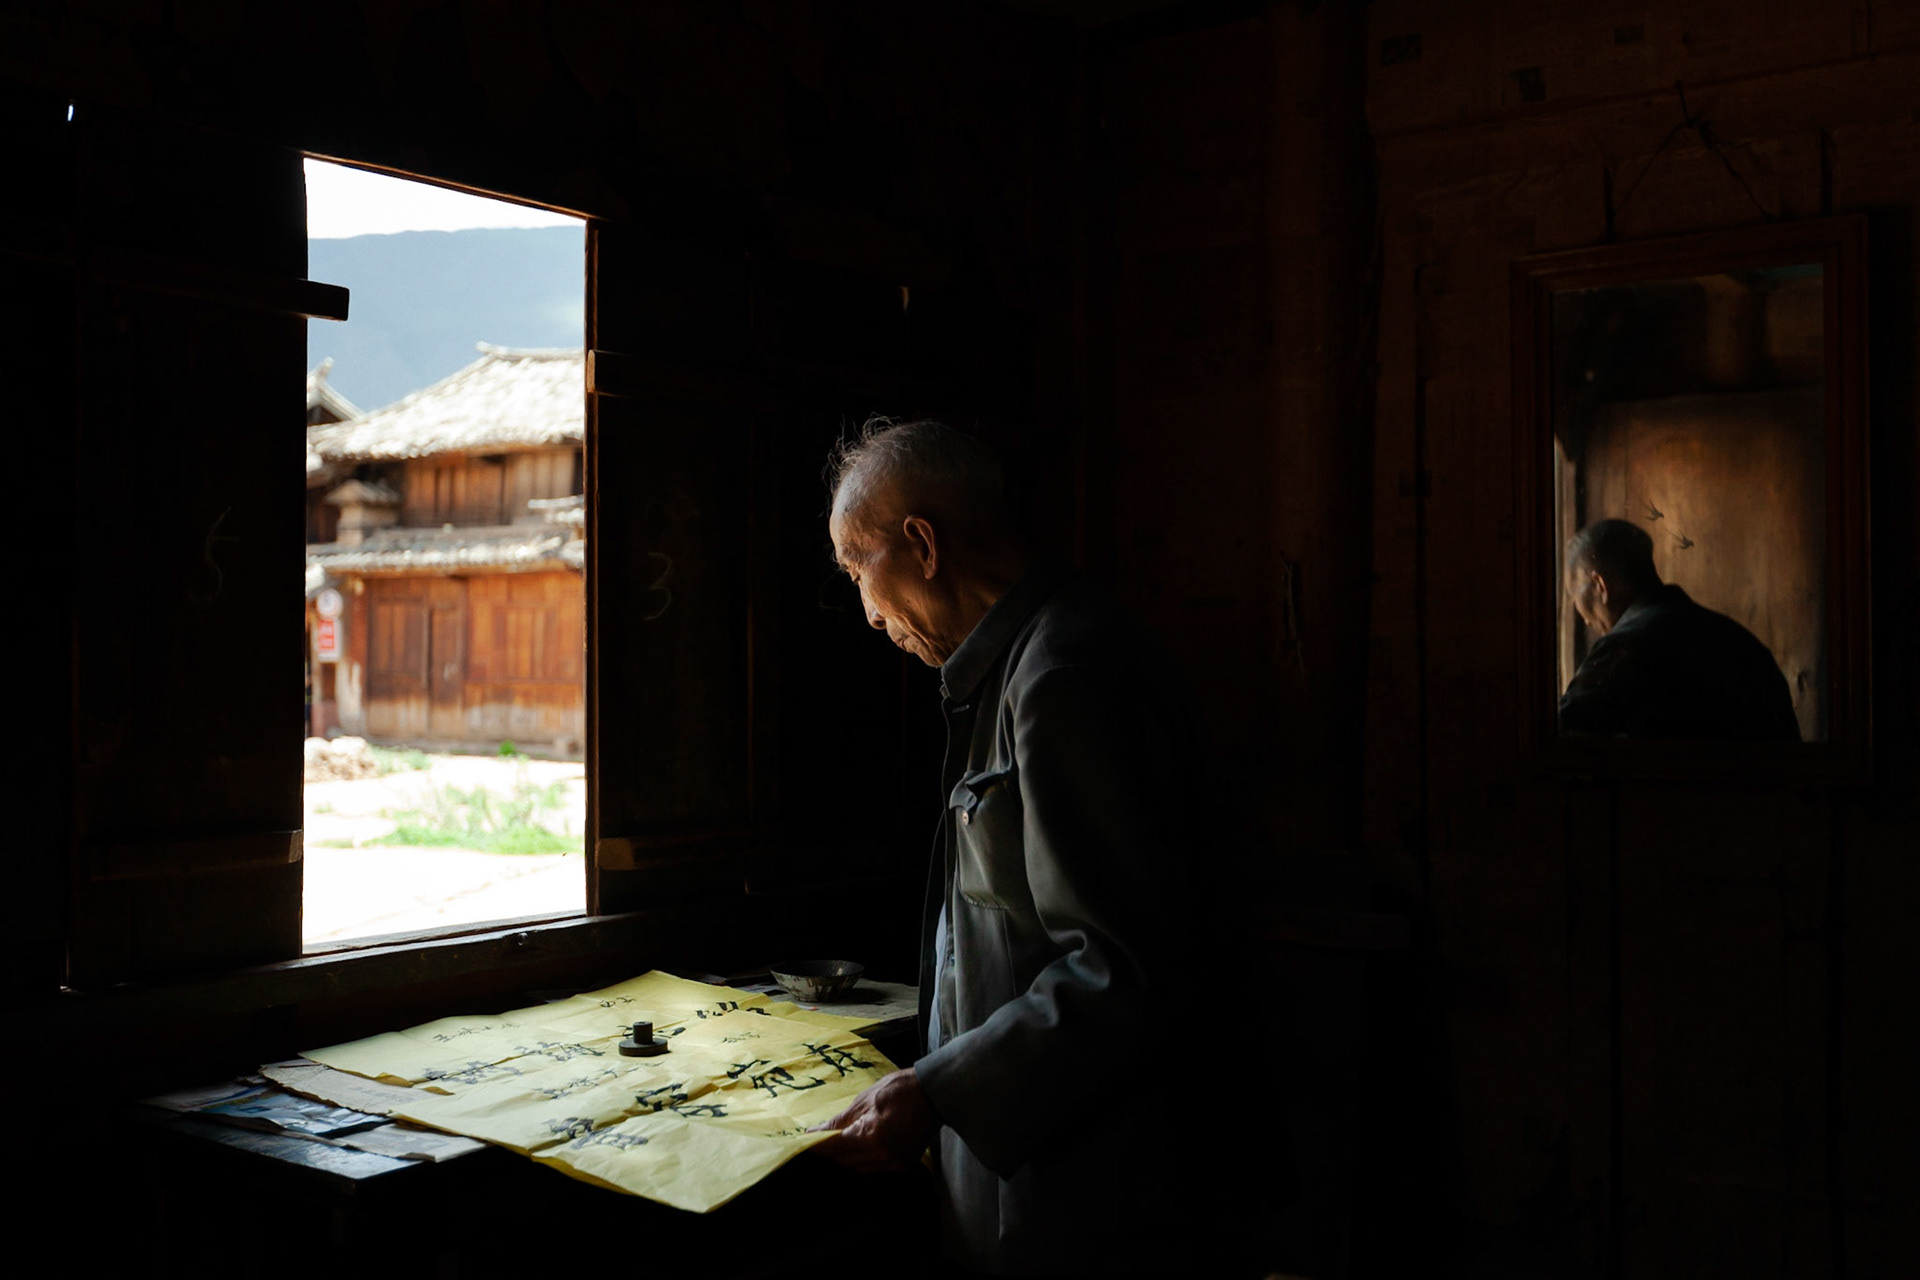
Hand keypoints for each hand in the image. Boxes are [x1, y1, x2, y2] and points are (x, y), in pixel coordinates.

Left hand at [808, 1066, 939, 1172]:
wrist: (935, 1093)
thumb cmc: (901, 1090)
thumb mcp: (866, 1100)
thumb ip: (840, 1121)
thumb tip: (816, 1133)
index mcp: (872, 1138)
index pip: (834, 1149)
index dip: (816, 1147)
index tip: (801, 1143)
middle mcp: (883, 1157)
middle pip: (845, 1163)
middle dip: (830, 1153)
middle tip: (816, 1142)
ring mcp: (895, 1164)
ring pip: (859, 1169)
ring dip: (845, 1159)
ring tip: (835, 1145)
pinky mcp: (903, 1165)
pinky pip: (875, 1169)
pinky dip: (863, 1161)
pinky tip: (858, 1149)